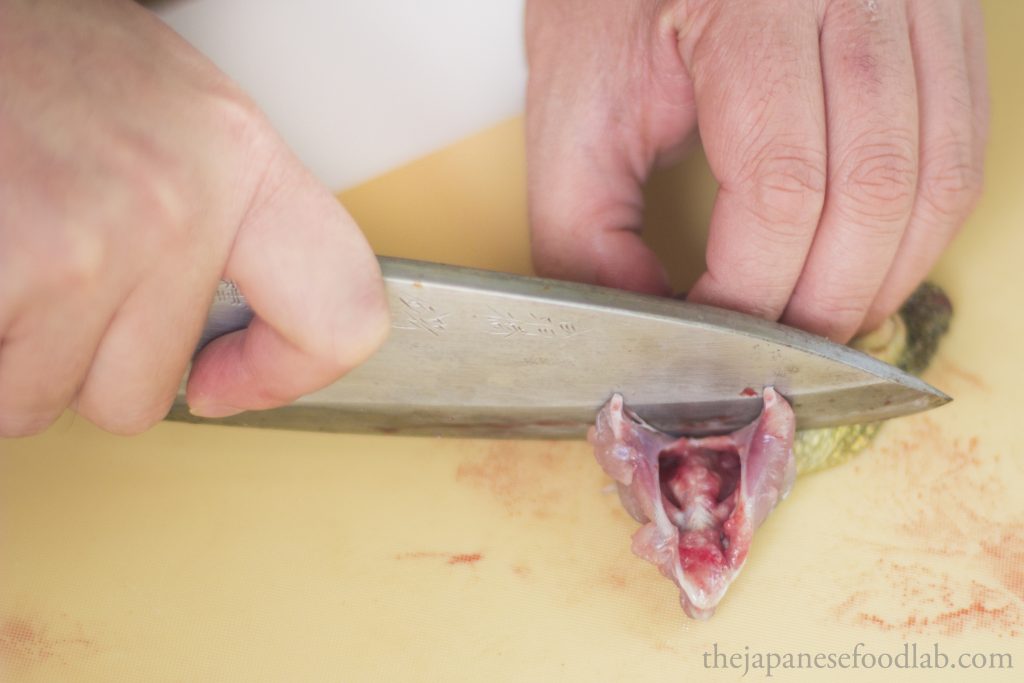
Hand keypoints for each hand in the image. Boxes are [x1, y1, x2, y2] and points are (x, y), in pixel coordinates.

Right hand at [0, 0, 388, 435]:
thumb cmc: (36, 53)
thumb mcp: (170, 111)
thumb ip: (219, 213)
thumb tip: (236, 328)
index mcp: (237, 155)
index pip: (339, 311)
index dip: (284, 371)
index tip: (226, 380)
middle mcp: (178, 203)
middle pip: (143, 391)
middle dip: (87, 362)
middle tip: (58, 281)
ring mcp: (86, 245)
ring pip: (50, 396)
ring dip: (18, 353)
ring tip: (10, 258)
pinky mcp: (12, 271)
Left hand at [526, 0, 987, 341]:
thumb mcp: (573, 106)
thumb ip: (584, 230)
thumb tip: (646, 329)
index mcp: (751, 10)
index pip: (783, 188)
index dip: (750, 293)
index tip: (708, 338)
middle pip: (875, 193)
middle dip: (822, 306)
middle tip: (768, 356)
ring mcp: (914, 1)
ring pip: (939, 178)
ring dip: (882, 278)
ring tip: (817, 324)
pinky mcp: (938, 19)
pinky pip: (960, 145)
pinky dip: (915, 228)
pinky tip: (862, 262)